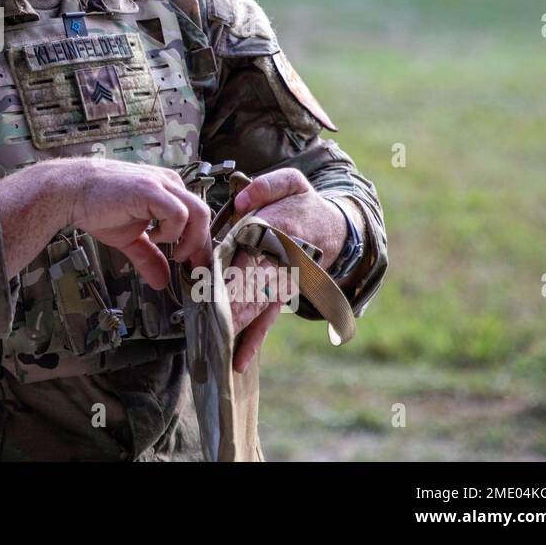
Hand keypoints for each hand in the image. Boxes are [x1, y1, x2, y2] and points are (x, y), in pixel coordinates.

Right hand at [0, 159, 210, 287]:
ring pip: (198, 213)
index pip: (196, 217)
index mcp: (167, 190)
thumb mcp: (130, 238)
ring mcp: (161, 184)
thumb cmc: (96, 207)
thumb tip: (162, 282)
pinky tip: (152, 237)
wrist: (70, 191)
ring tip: (173, 254)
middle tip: (193, 268)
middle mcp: (169, 183)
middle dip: (201, 246)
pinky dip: (171, 232)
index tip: (195, 266)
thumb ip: (149, 257)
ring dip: (189, 240)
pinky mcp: (151, 189)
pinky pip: (178, 214)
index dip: (200, 244)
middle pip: (203, 215)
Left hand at [226, 168, 347, 372]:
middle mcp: (283, 260)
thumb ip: (266, 187)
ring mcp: (284, 283)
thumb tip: (242, 202)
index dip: (237, 253)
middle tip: (210, 312)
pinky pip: (267, 320)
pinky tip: (238, 360)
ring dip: (239, 323)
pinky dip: (253, 340)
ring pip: (259, 305)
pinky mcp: (282, 297)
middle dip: (233, 295)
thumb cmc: (302, 205)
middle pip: (256, 278)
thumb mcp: (290, 184)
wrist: (335, 232)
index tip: (218, 267)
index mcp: (283, 227)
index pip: (256, 240)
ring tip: (219, 342)